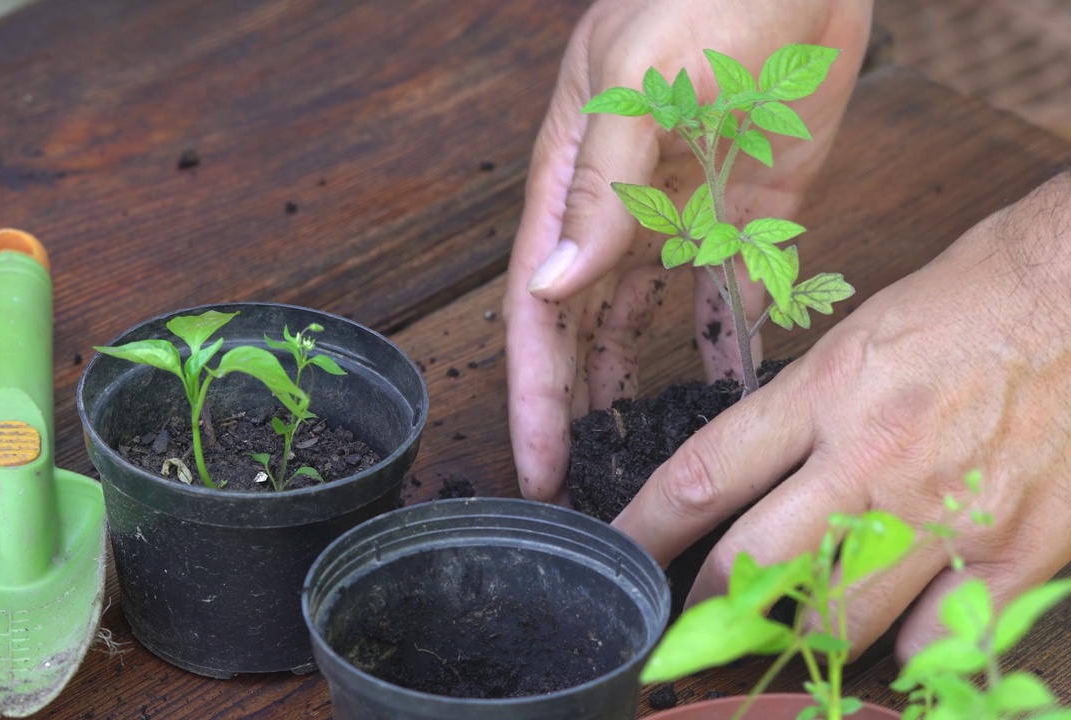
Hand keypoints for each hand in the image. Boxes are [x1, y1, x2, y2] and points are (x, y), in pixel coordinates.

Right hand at [504, 0, 872, 503]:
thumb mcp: (636, 83)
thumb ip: (599, 189)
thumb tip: (555, 288)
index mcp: (570, 180)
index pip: (537, 307)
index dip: (532, 393)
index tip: (537, 465)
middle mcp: (615, 210)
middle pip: (579, 330)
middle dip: (571, 409)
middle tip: (576, 486)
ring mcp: (679, 216)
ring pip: (640, 323)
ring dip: (630, 386)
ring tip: (630, 454)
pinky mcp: (744, 214)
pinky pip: (725, 294)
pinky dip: (722, 341)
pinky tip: (722, 389)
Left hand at [613, 174, 1070, 660]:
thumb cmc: (969, 303)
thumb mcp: (855, 342)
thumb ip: (799, 417)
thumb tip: (751, 489)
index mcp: (824, 393)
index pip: (700, 476)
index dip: (642, 532)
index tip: (613, 559)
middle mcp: (874, 458)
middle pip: (752, 567)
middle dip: (709, 608)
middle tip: (698, 622)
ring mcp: (948, 512)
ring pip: (837, 621)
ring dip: (806, 632)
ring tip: (803, 621)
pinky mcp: (1021, 550)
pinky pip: (939, 642)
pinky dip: (913, 646)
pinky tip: (909, 624)